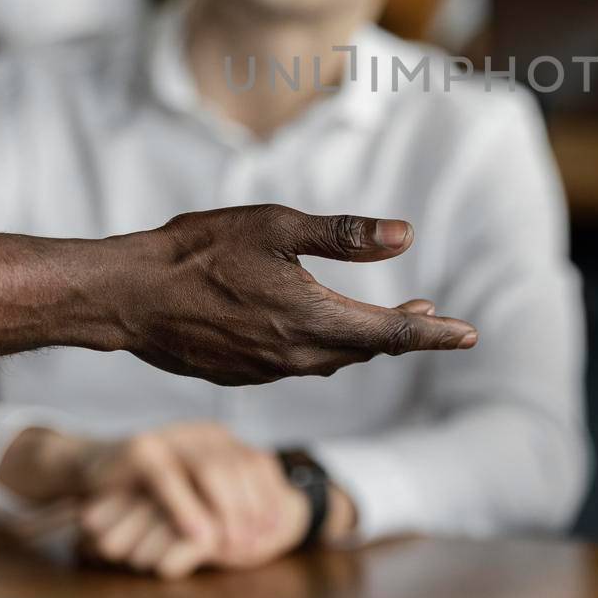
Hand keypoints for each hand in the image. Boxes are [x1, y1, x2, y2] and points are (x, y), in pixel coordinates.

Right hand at [0, 208, 476, 379]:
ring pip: (332, 360)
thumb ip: (344, 235)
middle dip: (402, 333)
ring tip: (382, 322)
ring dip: (362, 342)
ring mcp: (267, 369)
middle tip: (428, 315)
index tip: (470, 334)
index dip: (435, 333)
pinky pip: (297, 365)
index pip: (393, 335)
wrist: (128, 296)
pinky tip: (314, 330)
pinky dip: (322, 349)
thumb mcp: (277, 226)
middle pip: (366, 350)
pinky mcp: (241, 371)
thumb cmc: (200, 250)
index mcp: (314, 319)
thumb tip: (408, 236)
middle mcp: (298, 355)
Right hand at [76, 423, 310, 577]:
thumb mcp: (195, 490)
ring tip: (235, 545)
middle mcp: (199, 432)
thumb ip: (226, 497)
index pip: (258, 462)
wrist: (94, 468)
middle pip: (240, 466)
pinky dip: (188, 510)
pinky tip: (201, 538)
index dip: (270, 495)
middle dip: (252, 508)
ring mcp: (171, 437)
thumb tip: (277, 522)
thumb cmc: (150, 490)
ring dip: (227, 511)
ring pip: (211, 470)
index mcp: (219, 438)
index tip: (276, 529)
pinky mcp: (141, 451)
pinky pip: (170, 480)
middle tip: (257, 543)